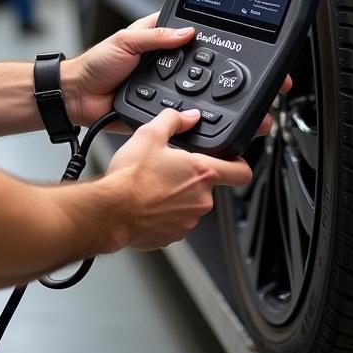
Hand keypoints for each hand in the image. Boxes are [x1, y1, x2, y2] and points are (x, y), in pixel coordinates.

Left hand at [63, 12, 290, 133]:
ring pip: (203, 99)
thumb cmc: (95, 64)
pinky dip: (201, 125)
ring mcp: (168, 92)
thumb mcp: (126, 40)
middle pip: (209, 74)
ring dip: (225, 107)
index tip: (251, 50)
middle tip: (261, 88)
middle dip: (236, 82)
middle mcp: (170, 68)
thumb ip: (157, 36)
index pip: (200, 40)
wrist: (77, 98)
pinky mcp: (162, 115)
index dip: (224, 45)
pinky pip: (185, 120)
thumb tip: (187, 32)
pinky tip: (219, 127)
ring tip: (250, 111)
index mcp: (163, 42)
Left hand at [63, 14, 194, 126]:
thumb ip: (156, 36)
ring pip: (182, 82)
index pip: (177, 27)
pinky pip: (171, 103)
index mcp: (149, 36)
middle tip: (199, 63)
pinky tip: (176, 101)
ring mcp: (156, 81)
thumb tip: (186, 32)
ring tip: (189, 84)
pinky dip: (174, 103)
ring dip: (184, 84)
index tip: (206, 34)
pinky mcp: (154, 102)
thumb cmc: (95, 65)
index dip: (191, 30)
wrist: (80, 96)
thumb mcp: (125, 41)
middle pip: (185, 57)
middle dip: (191, 61)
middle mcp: (155, 59)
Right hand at [104, 107, 252, 249]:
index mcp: (202, 173)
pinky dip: (164, 212)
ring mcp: (188, 220)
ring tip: (153, 185)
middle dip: (191, 177)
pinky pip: (174, 220)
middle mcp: (201, 199)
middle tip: (169, 168)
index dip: (239, 164)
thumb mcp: (150, 135)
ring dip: (177, 195)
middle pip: (208, 186)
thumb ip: (174, 120)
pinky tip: (147, 202)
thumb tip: (187, 117)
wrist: (111, 211)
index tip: (232, 161)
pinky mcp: (172, 235)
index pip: (241, 171)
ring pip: (190, 203)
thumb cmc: (131, 178)